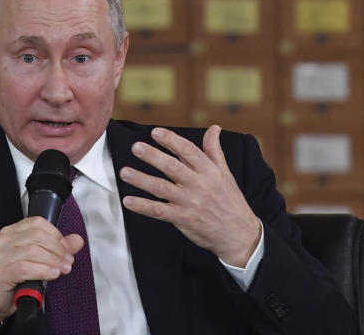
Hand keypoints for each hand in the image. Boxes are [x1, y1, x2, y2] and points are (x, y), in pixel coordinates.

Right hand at [0, 217, 83, 324]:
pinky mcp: (1, 273)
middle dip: (58, 249)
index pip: (37, 223)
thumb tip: (77, 240)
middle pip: (37, 236)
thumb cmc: (12, 278)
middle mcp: (4, 240)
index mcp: (11, 232)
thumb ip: (56, 248)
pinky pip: (25, 268)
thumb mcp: (35, 260)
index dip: (56, 234)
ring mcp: (0, 256)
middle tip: (68, 261)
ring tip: (63, 269)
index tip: (66, 248)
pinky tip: (52, 275)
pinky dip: (43, 271)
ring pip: (33, 251)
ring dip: (53, 261)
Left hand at [119, 125, 260, 266]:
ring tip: (124, 172)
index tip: (156, 132)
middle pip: (172, 167)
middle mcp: (199, 185)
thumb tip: (214, 128)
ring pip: (161, 188)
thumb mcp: (226, 173)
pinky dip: (142, 206)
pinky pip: (159, 211)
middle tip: (136, 147)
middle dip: (152, 156)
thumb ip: (215, 150)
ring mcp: (190, 203)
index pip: (189, 151)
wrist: (239, 235)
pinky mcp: (182, 219)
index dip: (171, 140)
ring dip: (141, 179)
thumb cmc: (230, 201)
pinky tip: (128, 201)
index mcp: (210, 171)